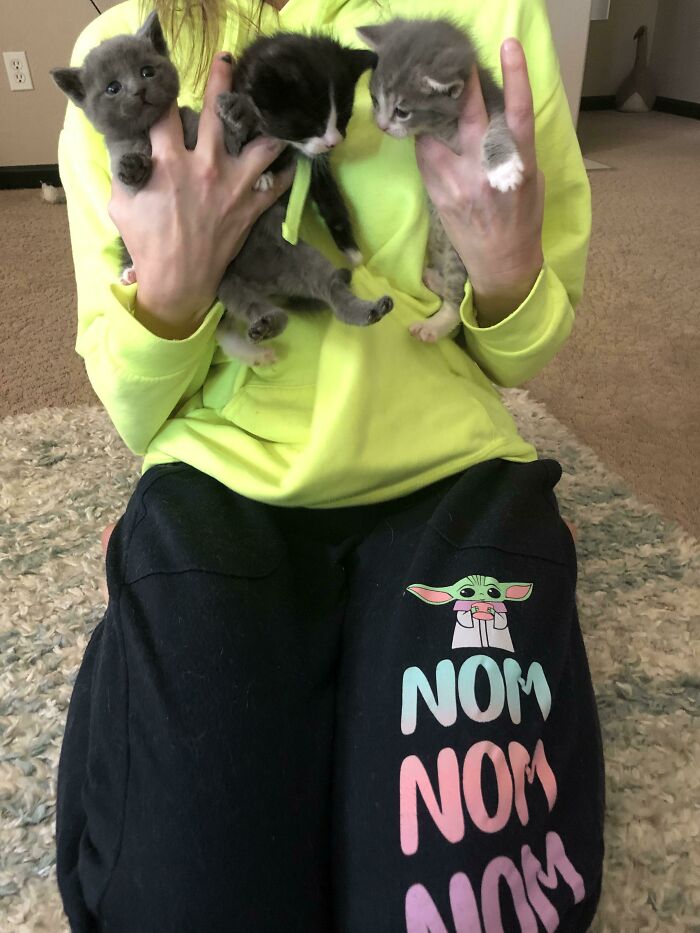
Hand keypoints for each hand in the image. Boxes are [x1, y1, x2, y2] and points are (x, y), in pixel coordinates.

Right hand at [108, 54, 293, 339]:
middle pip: (217, 114)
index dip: (165, 96)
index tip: (167, 88)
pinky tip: (289, 160)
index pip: (166, 114)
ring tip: (273, 114)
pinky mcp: (250, 208)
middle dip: (222, 84)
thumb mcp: (122, 202)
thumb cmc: (147, 243)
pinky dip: (285, 172)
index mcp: (169, 162)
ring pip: (260, 146)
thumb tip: (126, 146)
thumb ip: (126, 168)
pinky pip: (276, 185)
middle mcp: (205, 167)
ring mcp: (232, 187)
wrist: (178, 281)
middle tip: (228, 65)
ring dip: (268, 126)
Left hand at [416, 39, 544, 325]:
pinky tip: (424, 131)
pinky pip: (424, 156)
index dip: (515, 76)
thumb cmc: (523, 218)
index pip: (519, 112)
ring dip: (433, 113)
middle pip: (469, 115)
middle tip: (454, 64)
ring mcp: (458, 183)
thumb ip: (517, 145)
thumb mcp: (532, 177)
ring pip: (436, 134)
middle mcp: (486, 171)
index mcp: (519, 164)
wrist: (501, 263)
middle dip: (460, 85)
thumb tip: (500, 112)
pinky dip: (424, 140)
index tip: (508, 46)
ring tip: (431, 100)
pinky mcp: (438, 194)